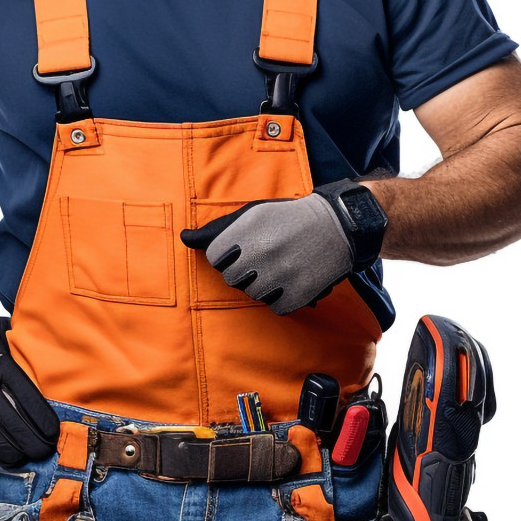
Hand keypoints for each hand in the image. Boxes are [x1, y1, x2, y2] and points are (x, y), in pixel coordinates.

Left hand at [179, 180, 387, 314]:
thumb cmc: (287, 218)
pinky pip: (275, 307)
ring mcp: (279, 276)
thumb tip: (184, 238)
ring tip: (279, 265)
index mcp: (246, 230)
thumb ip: (216, 230)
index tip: (242, 248)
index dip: (227, 255)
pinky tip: (290, 279)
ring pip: (252, 294)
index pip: (214, 258)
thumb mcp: (252, 214)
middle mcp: (261, 253)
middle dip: (243, 270)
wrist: (336, 225)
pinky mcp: (297, 295)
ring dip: (262, 284)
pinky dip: (281, 297)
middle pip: (231, 278)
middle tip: (263, 257)